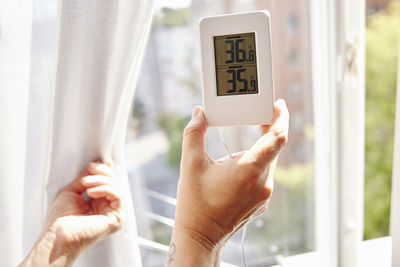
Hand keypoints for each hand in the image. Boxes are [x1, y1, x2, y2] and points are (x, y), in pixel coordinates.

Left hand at [20, 162, 122, 266]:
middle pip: (115, 182)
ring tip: (86, 182)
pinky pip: (118, 196)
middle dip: (103, 172)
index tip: (92, 164)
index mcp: (98, 203)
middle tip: (91, 168)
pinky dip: (105, 189)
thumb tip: (96, 164)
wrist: (57, 235)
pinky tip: (91, 192)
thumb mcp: (72, 191)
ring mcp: (113, 213)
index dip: (104, 171)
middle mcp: (107, 208)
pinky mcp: (117, 218)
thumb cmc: (60, 219)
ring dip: (101, 180)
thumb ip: (85, 178)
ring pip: (117, 187)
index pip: (108, 182)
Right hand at [167, 99, 288, 265]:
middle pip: (272, 148)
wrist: (200, 237)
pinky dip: (255, 164)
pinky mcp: (260, 202)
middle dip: (267, 129)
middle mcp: (262, 183)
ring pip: (268, 162)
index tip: (278, 104)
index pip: (277, 137)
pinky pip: (263, 176)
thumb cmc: (194, 204)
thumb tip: (198, 113)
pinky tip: (237, 166)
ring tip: (240, 142)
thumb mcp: (190, 165)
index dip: (281, 118)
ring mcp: (263, 195)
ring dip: (258, 149)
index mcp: (249, 170)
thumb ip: (194, 134)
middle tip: (256, 114)